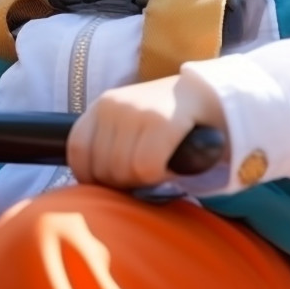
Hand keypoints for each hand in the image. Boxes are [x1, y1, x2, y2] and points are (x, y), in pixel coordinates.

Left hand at [67, 74, 228, 188]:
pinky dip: (159, 176)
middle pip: (101, 168)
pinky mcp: (161, 122)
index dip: (91, 175)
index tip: (114, 181)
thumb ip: (108, 147)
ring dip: (143, 180)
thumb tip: (91, 190)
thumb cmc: (168, 122)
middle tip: (145, 174)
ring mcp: (136, 111)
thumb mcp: (129, 126)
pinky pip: (146, 168)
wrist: (212, 98)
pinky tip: (171, 165)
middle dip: (123, 182)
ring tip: (159, 167)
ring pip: (123, 171)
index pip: (77, 150)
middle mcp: (113, 105)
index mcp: (101, 106)